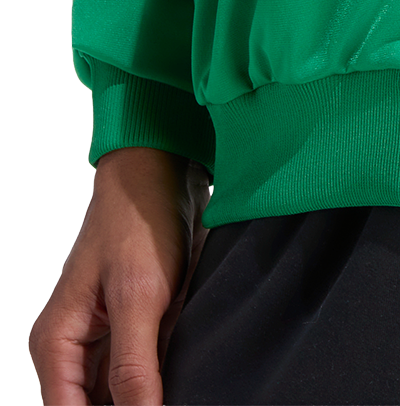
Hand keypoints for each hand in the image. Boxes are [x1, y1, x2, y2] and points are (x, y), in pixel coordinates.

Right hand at [30, 147, 208, 405]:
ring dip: (150, 390)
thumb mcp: (139, 297)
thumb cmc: (140, 220)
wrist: (165, 172)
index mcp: (56, 344)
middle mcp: (75, 345)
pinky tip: (187, 371)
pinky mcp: (136, 322)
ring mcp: (106, 334)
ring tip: (181, 384)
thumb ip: (134, 365)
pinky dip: (162, 370)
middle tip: (171, 396)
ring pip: (122, 390)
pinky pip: (144, 365)